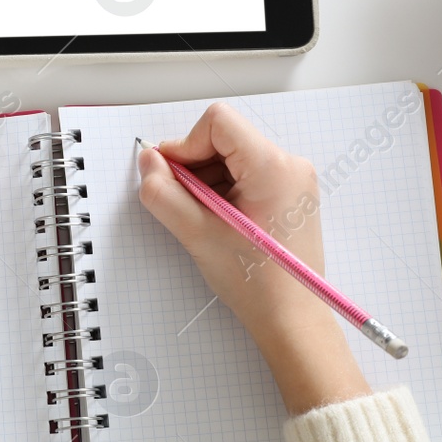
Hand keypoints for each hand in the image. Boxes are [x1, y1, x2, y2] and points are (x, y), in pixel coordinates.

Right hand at [137, 103, 368, 412]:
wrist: (291, 319)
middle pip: (225, 138)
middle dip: (195, 166)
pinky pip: (247, 173)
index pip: (219, 123)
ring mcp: (293, 179)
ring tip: (205, 220)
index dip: (186, 144)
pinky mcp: (290, 193)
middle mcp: (290, 164)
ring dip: (208, 179)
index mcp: (273, 167)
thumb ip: (163, 192)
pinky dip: (224, 189)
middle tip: (184, 204)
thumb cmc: (255, 282)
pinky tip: (220, 221)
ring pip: (233, 156)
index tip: (171, 176)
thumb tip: (148, 161)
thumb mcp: (197, 233)